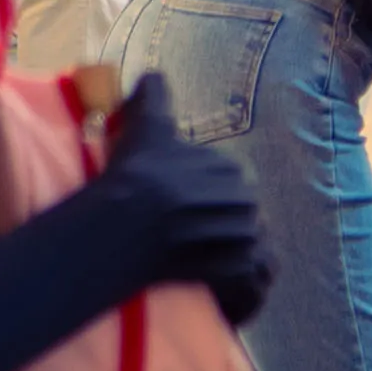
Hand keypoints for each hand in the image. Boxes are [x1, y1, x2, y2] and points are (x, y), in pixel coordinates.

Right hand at [82, 73, 271, 329]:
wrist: (126, 220)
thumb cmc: (134, 172)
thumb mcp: (145, 124)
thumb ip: (152, 95)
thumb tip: (151, 75)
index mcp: (228, 169)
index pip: (226, 190)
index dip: (202, 204)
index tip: (181, 216)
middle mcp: (242, 200)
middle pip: (238, 223)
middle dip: (220, 234)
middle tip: (191, 247)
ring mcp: (240, 236)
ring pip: (245, 254)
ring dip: (230, 265)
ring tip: (204, 275)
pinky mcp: (234, 270)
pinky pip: (245, 284)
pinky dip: (237, 293)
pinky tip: (216, 295)